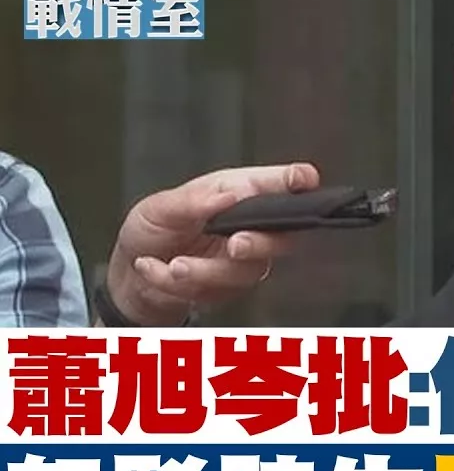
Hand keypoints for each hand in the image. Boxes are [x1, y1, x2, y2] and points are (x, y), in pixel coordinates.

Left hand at [105, 163, 321, 325]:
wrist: (132, 277)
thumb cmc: (152, 231)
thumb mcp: (159, 207)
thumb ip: (192, 201)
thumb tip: (228, 195)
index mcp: (236, 194)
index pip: (275, 186)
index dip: (295, 180)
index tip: (304, 178)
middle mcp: (248, 227)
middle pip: (281, 237)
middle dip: (260, 244)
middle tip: (236, 245)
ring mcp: (244, 261)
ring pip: (244, 271)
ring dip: (204, 271)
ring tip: (172, 264)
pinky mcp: (231, 288)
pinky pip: (215, 292)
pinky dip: (178, 283)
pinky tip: (156, 269)